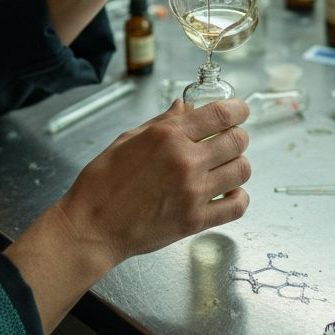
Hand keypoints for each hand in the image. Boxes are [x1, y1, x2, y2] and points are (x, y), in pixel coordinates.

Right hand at [56, 98, 251, 266]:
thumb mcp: (126, 140)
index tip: (240, 110)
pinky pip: (238, 206)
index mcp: (167, 137)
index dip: (238, 109)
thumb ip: (162, 122)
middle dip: (236, 136)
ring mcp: (194, 192)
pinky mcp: (196, 220)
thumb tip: (185, 107)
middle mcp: (185, 161)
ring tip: (224, 167)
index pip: (221, 114)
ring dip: (237, 164)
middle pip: (237, 140)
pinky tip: (226, 192)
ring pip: (242, 170)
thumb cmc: (102, 184)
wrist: (93, 227)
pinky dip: (238, 197)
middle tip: (227, 140)